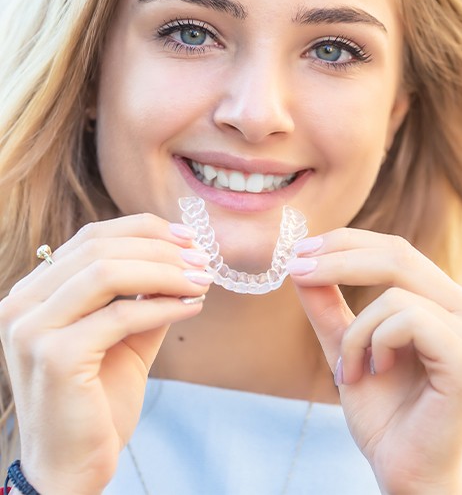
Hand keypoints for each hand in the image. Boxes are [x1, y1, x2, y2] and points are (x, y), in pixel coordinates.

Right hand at [0, 214, 211, 494]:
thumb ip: (143, 296)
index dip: (143, 229)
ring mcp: (32, 329)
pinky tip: (192, 307)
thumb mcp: (123, 336)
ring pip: (107, 273)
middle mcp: (23, 303)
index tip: (187, 237)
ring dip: (165, 271)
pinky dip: (163, 306)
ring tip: (201, 280)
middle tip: (202, 259)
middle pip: (99, 248)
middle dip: (160, 249)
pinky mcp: (55, 357)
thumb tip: (185, 259)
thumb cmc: (97, 401)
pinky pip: (121, 315)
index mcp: (34, 292)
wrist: (72, 467)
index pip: (91, 237)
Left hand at [289, 229, 461, 494]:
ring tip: (351, 369)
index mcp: (440, 304)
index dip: (347, 242)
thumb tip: (302, 264)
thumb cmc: (382, 414)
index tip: (302, 250)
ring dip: (356, 332)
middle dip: (338, 258)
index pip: (396, 250)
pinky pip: (409, 319)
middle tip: (298, 270)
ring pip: (394, 293)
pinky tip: (377, 372)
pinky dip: (377, 343)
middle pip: (398, 254)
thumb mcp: (346, 347)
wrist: (402, 469)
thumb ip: (328, 307)